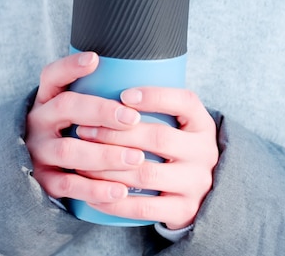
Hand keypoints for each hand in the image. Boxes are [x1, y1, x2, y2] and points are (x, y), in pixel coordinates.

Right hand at [25, 52, 144, 203]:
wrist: (43, 171)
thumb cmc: (75, 132)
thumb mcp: (76, 110)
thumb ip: (99, 96)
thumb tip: (144, 75)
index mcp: (48, 99)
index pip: (53, 75)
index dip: (70, 66)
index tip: (95, 59)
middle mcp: (38, 122)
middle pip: (65, 108)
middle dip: (100, 111)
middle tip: (133, 119)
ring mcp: (38, 152)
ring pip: (67, 150)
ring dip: (104, 154)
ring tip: (136, 158)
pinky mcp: (43, 181)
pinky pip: (67, 186)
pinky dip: (94, 190)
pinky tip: (120, 190)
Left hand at [76, 87, 218, 228]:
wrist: (202, 194)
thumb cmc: (176, 148)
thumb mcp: (180, 124)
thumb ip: (156, 106)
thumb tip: (105, 74)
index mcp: (202, 124)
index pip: (184, 101)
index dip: (154, 96)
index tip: (123, 94)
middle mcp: (204, 152)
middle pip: (157, 137)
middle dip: (114, 132)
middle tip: (83, 129)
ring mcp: (195, 184)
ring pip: (145, 173)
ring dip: (106, 166)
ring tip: (80, 160)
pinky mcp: (183, 211)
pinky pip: (144, 208)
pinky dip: (114, 201)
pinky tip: (92, 194)